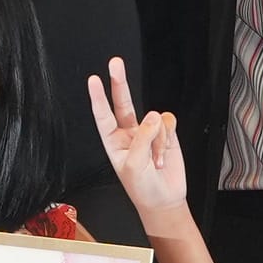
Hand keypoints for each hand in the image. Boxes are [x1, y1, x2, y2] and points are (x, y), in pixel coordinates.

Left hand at [86, 57, 192, 230]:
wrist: (164, 200)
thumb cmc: (142, 188)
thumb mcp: (134, 166)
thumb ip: (142, 139)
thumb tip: (153, 116)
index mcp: (113, 141)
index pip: (103, 115)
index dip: (98, 97)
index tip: (93, 80)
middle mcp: (129, 133)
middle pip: (123, 102)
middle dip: (119, 82)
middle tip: (115, 63)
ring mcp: (148, 131)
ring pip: (154, 119)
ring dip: (157, 138)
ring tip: (155, 159)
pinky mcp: (166, 134)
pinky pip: (168, 123)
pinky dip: (168, 138)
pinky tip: (164, 155)